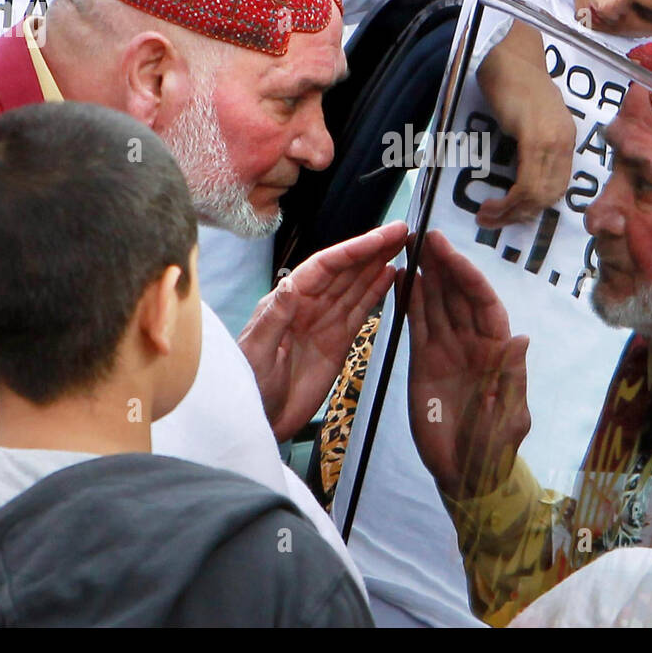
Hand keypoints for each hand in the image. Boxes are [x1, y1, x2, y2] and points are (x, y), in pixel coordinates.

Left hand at [238, 221, 405, 441]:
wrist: (260, 421)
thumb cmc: (248, 386)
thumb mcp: (257, 352)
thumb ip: (275, 318)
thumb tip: (290, 284)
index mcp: (287, 300)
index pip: (325, 266)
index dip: (354, 249)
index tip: (381, 236)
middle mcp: (308, 305)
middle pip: (345, 269)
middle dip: (372, 249)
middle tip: (403, 231)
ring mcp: (324, 322)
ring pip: (355, 285)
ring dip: (378, 264)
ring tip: (403, 245)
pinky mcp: (338, 342)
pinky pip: (359, 310)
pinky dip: (376, 292)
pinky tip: (391, 276)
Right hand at [407, 230, 531, 498]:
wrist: (465, 474)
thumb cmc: (494, 448)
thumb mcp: (509, 417)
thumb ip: (512, 378)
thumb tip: (521, 338)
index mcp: (497, 350)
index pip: (483, 303)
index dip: (467, 276)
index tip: (449, 252)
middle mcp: (473, 342)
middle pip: (458, 295)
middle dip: (444, 264)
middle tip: (424, 236)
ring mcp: (447, 349)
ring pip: (437, 303)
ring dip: (426, 274)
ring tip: (409, 246)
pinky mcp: (424, 361)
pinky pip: (417, 324)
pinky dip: (410, 301)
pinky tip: (402, 279)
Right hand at [476, 22, 575, 228]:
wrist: (507, 52)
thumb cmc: (511, 82)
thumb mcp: (528, 118)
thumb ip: (530, 144)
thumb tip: (517, 176)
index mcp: (566, 139)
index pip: (558, 188)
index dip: (535, 208)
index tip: (511, 215)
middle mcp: (565, 142)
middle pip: (550, 196)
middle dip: (521, 216)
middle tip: (494, 221)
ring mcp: (552, 140)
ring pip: (538, 195)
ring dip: (510, 213)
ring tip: (486, 216)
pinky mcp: (535, 136)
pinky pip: (527, 182)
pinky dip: (509, 201)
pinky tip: (490, 205)